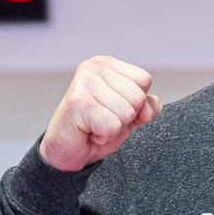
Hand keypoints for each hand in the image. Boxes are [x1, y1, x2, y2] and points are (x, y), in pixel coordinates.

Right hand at [38, 55, 161, 171]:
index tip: (112, 108)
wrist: (66, 150)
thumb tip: (147, 108)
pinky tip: (88, 131)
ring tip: (94, 124)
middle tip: (101, 119)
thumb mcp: (130, 117)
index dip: (135, 103)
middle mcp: (94, 66)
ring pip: (127, 113)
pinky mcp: (78, 103)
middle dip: (124, 117)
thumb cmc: (95, 129)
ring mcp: (85, 82)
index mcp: (107, 63)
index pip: (144, 80)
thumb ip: (147, 107)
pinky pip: (112, 126)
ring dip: (113, 128)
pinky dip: (103, 136)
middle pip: (138, 97)